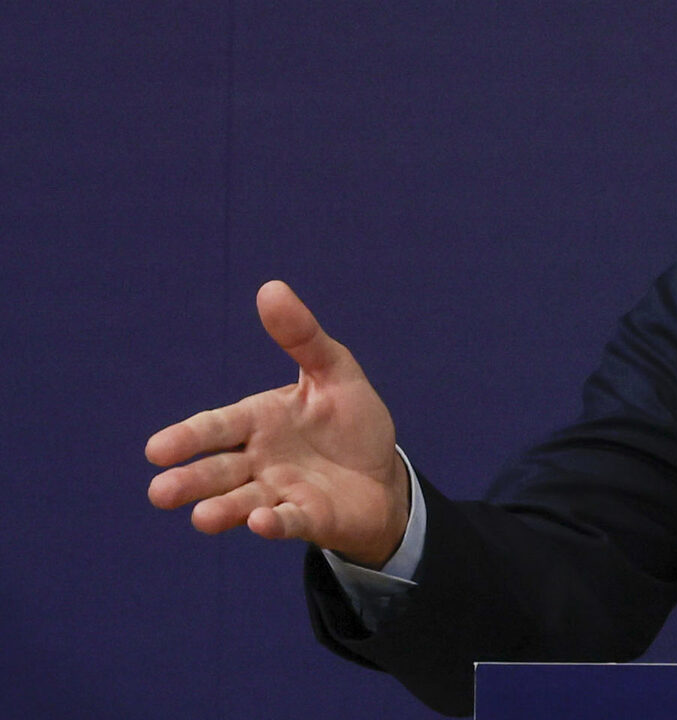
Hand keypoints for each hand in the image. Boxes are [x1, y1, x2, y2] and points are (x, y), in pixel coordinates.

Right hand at [146, 280, 410, 566]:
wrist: (384, 475)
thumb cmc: (350, 423)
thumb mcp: (334, 371)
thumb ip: (302, 336)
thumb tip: (270, 288)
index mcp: (258, 422)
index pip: (216, 427)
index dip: (187, 438)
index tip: (156, 450)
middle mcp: (259, 461)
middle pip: (217, 471)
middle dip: (190, 481)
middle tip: (160, 492)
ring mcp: (281, 492)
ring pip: (243, 502)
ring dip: (222, 510)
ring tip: (201, 518)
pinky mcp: (310, 518)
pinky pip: (290, 521)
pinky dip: (276, 522)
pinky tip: (262, 522)